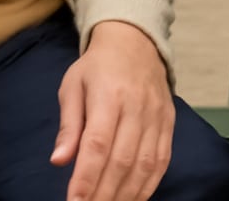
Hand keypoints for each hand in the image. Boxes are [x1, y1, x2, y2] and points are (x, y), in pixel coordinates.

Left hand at [51, 21, 174, 200]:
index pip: (98, 144)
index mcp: (109, 95)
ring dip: (126, 194)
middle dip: (104, 193)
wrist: (135, 43)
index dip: (87, 177)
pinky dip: (148, 186)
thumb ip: (69, 125)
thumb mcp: (73, 86)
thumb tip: (59, 161)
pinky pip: (162, 161)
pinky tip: (133, 199)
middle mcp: (137, 107)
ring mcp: (157, 116)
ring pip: (144, 165)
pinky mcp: (169, 124)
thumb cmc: (98, 67)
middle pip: (122, 160)